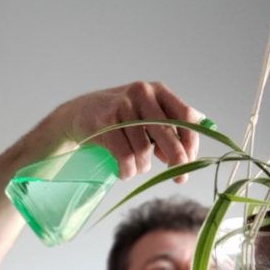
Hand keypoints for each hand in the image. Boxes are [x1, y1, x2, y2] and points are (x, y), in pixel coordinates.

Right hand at [50, 81, 204, 182]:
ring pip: (143, 150)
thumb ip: (169, 129)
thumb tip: (189, 152)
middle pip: (168, 133)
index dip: (191, 142)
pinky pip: (125, 157)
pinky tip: (124, 171)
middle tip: (179, 178)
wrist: (78, 114)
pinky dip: (127, 171)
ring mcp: (122, 107)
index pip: (186, 116)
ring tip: (134, 167)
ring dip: (141, 167)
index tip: (190, 161)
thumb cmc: (119, 119)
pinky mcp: (104, 123)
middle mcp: (142, 94)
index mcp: (157, 91)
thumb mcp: (146, 115)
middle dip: (177, 160)